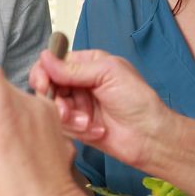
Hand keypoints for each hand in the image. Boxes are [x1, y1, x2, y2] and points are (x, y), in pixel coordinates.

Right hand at [39, 50, 174, 168]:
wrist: (150, 136)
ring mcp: (78, 104)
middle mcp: (80, 83)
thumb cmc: (139, 101)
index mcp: (87, 64)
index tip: (44, 84)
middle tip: (64, 110)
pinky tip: (96, 130)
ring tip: (88, 122)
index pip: (53, 62)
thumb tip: (45, 58)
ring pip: (53, 108)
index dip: (44, 73)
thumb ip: (73, 68)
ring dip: (69, 117)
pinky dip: (77, 129)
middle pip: (48, 86)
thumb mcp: (107, 73)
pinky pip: (62, 126)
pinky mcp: (77, 125)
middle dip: (54, 100)